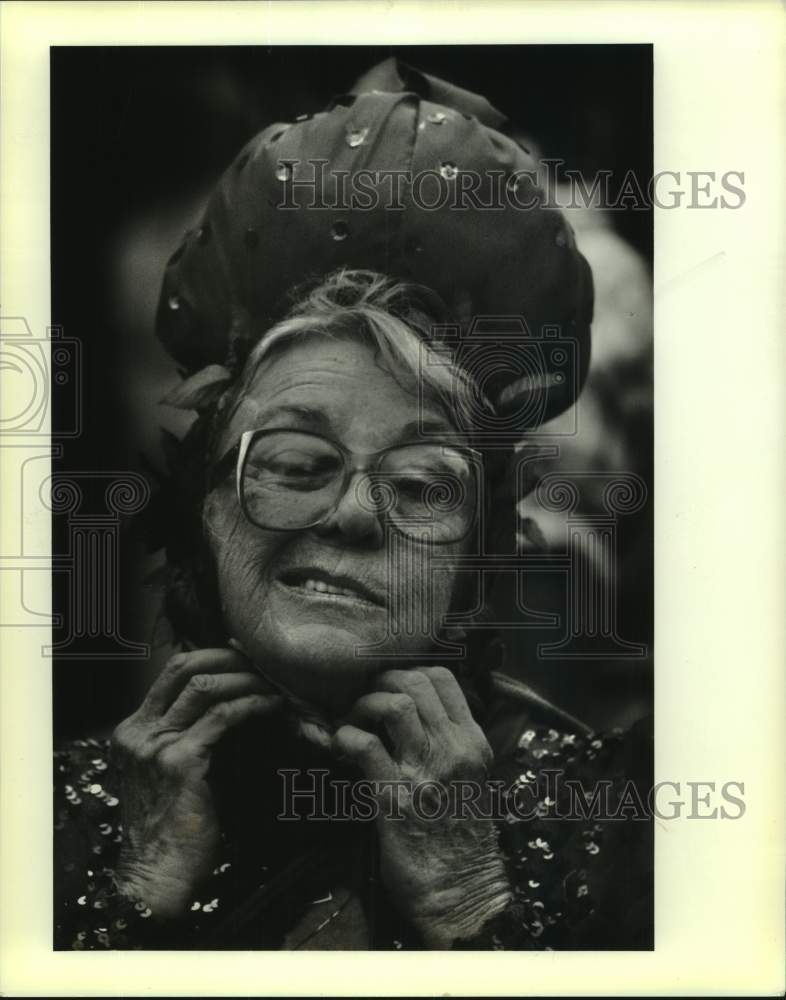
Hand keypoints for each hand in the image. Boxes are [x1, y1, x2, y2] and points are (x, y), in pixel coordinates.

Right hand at [109, 646, 281, 919]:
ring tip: (273, 681)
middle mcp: (139, 732)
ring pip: (204, 686)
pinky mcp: (180, 762)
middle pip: (184, 667)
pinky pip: (222, 717)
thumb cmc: (172, 828)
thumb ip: (188, 738)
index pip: (171, 671)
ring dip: (244, 677)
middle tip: (263, 660)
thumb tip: (232, 703)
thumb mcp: (171, 774)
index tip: (243, 655)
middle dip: (228, 656)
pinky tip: (271, 705)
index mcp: (132, 731)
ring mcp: (156, 745)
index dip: (210, 654)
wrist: (157, 877)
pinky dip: (251, 704)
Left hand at [333, 667, 511, 947]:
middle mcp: (453, 750)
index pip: (443, 679)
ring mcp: (425, 772)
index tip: (389, 687)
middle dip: (380, 684)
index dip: (408, 672)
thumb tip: (408, 716)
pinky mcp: (395, 799)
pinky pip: (366, 747)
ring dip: (362, 707)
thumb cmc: (460, 837)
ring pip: (393, 706)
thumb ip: (447, 744)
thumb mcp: (468, 780)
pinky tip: (341, 747)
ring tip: (353, 723)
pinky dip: (346, 738)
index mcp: (472, 743)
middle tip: (365, 704)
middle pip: (414, 683)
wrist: (462, 893)